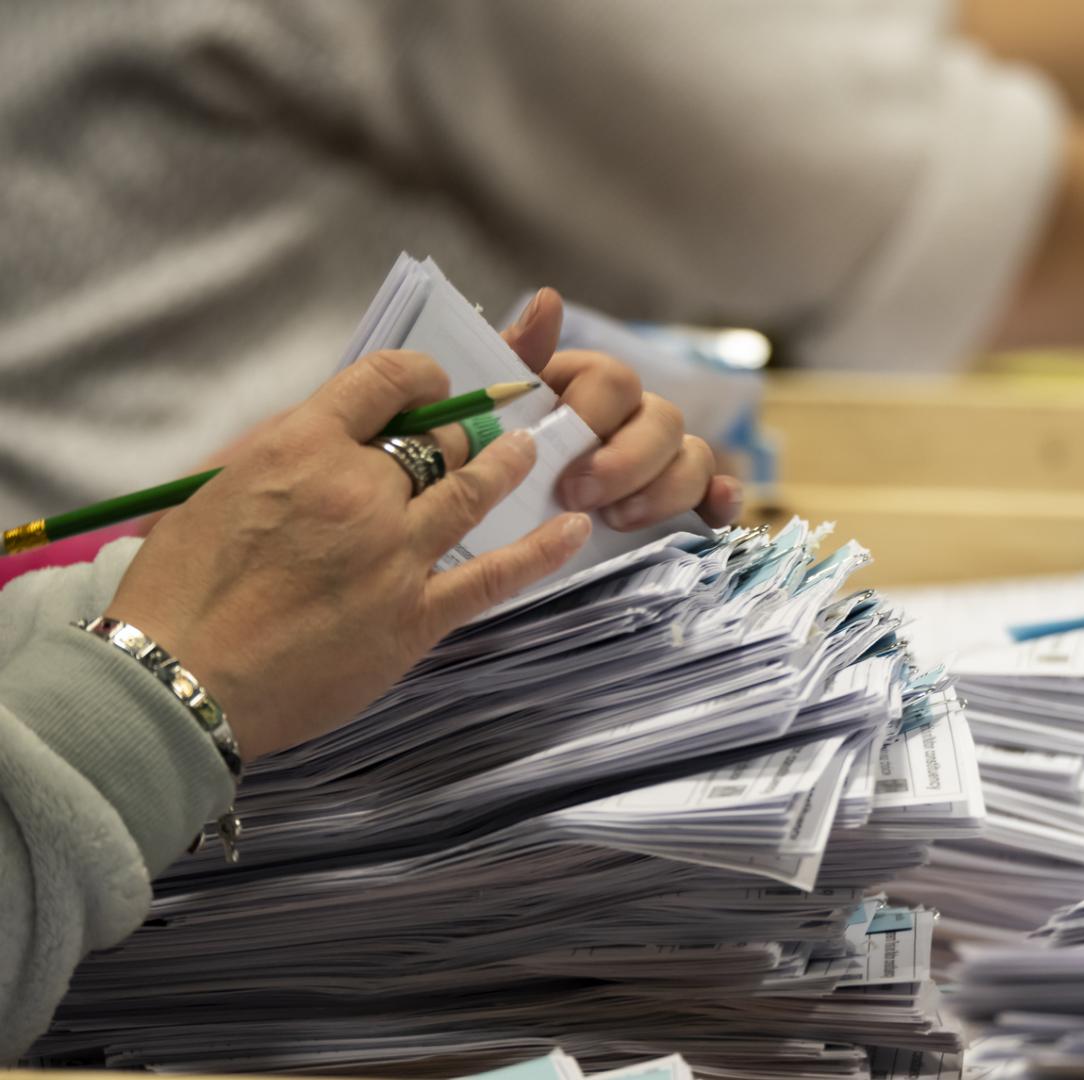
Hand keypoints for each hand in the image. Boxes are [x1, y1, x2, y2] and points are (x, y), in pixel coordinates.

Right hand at [104, 352, 591, 763]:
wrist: (178, 680)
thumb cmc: (180, 591)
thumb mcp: (215, 491)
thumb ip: (280, 456)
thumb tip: (329, 435)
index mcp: (299, 447)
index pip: (384, 380)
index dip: (419, 375)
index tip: (431, 383)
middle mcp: (357, 490)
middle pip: (437, 438)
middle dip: (456, 432)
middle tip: (472, 433)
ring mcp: (393, 553)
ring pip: (473, 490)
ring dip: (507, 465)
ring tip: (530, 451)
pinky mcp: (414, 615)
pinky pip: (494, 574)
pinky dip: (541, 550)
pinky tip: (572, 529)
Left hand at [506, 289, 742, 530]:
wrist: (504, 505)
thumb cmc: (499, 451)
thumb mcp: (496, 403)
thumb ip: (519, 355)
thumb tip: (549, 299)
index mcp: (592, 385)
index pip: (616, 381)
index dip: (594, 419)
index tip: (558, 464)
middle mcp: (636, 415)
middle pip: (665, 420)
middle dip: (626, 463)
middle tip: (579, 497)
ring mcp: (664, 458)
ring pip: (695, 457)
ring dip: (664, 491)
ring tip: (616, 521)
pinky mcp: (682, 499)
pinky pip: (716, 493)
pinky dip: (722, 500)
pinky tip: (714, 512)